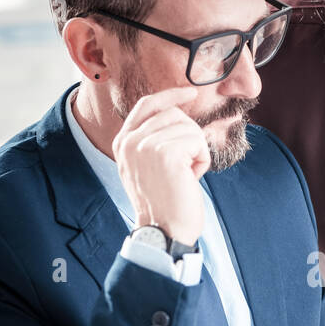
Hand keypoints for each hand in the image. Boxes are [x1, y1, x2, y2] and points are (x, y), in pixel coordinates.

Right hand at [112, 85, 208, 244]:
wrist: (164, 232)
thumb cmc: (164, 204)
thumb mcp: (148, 166)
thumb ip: (153, 139)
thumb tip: (179, 112)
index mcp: (122, 143)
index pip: (147, 104)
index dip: (171, 95)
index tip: (191, 93)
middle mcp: (129, 141)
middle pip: (174, 114)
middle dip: (190, 138)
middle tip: (185, 168)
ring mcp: (145, 145)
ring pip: (189, 127)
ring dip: (196, 151)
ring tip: (185, 175)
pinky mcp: (165, 152)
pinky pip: (197, 141)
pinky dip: (202, 161)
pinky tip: (190, 178)